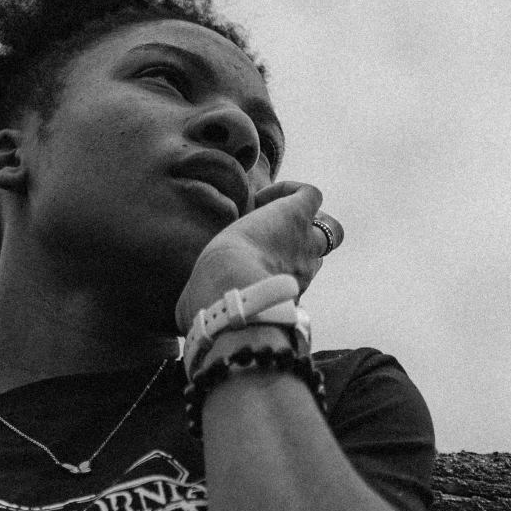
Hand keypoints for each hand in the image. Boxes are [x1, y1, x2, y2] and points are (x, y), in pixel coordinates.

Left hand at [175, 180, 329, 331]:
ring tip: (267, 213)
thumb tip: (182, 320)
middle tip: (271, 233)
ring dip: (303, 217)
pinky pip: (310, 195)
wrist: (229, 287)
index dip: (283, 262)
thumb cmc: (214, 307)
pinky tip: (261, 198)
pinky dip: (291, 190)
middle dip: (303, 239)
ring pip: (328, 227)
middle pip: (322, 249)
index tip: (254, 257)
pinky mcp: (298, 214)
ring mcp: (304, 241)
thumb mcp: (203, 313)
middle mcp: (304, 268)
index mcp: (288, 291)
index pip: (300, 274)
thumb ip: (197, 314)